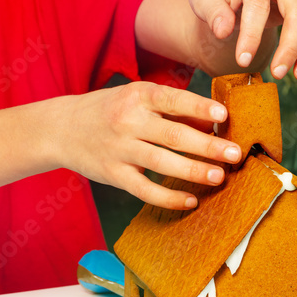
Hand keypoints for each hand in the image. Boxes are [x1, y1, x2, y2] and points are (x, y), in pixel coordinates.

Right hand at [53, 82, 242, 209]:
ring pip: (163, 163)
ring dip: (194, 171)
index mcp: (138, 95)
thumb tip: (214, 123)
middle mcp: (128, 120)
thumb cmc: (110, 110)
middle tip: (235, 154)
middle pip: (174, 135)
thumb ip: (171, 109)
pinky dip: (169, 197)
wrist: (61, 128)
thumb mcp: (136, 98)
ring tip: (219, 177)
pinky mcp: (113, 174)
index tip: (224, 115)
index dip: (199, 108)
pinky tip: (190, 201)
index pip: (173, 100)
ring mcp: (120, 149)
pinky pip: (145, 189)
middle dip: (208, 146)